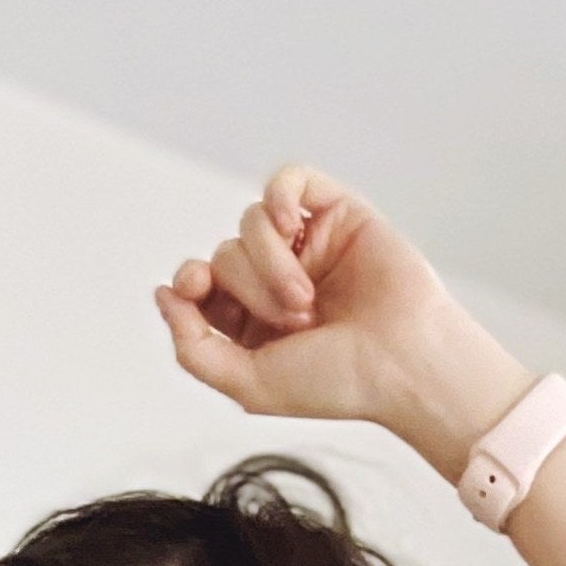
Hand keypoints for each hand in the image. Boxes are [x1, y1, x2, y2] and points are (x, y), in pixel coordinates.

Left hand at [155, 165, 527, 475]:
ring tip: (307, 302)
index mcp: (253, 323)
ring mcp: (307, 245)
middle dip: (247, 288)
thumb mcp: (248, 384)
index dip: (188, 282)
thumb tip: (162, 295)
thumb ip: (193, 348)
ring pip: (251, 222)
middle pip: (223, 254)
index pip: (199, 286)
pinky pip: (288, 181)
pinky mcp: (337, 213)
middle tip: (291, 322)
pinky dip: (280, 199)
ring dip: (269, 263)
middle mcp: (277, 280)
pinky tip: (293, 230)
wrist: (403, 365)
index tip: (191, 289)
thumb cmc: (339, 382)